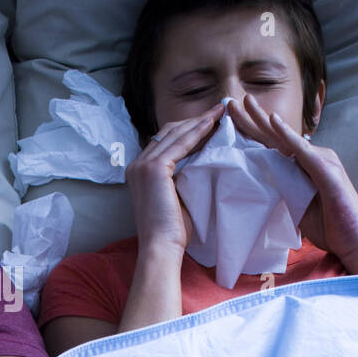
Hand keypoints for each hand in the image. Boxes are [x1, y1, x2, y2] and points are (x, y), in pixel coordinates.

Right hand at [125, 102, 225, 253]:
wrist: (160, 246)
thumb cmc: (172, 230)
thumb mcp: (175, 196)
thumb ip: (180, 177)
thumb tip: (202, 160)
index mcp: (138, 171)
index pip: (165, 141)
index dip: (188, 129)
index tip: (210, 122)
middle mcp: (136, 164)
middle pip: (168, 132)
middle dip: (195, 120)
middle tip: (219, 110)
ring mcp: (142, 165)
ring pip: (174, 133)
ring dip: (199, 121)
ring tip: (221, 112)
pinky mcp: (153, 168)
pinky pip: (180, 143)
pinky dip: (197, 131)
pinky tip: (213, 124)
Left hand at [224, 95, 357, 269]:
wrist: (355, 243)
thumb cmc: (331, 226)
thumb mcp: (296, 207)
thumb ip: (282, 192)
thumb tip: (258, 188)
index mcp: (302, 167)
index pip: (271, 147)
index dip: (250, 134)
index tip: (228, 121)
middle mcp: (312, 158)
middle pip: (275, 137)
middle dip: (252, 118)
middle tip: (229, 101)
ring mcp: (321, 161)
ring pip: (285, 138)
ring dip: (264, 119)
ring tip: (245, 102)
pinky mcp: (327, 170)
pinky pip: (302, 151)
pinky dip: (287, 136)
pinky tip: (273, 121)